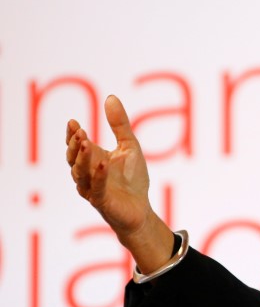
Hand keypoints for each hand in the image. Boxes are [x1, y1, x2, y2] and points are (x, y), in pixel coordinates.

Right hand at [66, 95, 172, 272]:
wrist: (140, 209)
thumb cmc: (132, 179)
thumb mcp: (129, 146)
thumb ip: (119, 124)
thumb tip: (110, 97)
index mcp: (91, 160)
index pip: (75, 145)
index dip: (72, 134)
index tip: (73, 122)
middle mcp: (86, 174)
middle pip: (73, 158)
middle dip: (74, 145)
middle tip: (79, 131)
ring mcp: (91, 188)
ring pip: (80, 173)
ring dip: (81, 158)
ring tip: (85, 143)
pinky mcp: (102, 201)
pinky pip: (96, 188)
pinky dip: (98, 175)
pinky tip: (103, 164)